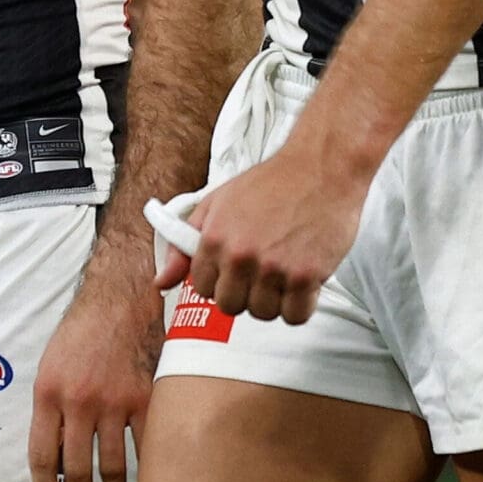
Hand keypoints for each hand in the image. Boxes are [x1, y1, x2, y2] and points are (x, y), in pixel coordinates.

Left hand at [28, 241, 159, 481]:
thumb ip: (52, 408)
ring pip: (112, 465)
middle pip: (77, 469)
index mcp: (48, 393)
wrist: (120, 295)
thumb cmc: (82, 329)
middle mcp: (79, 401)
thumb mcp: (51, 365)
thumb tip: (57, 455)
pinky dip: (142, 469)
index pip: (42, 456)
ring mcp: (114, 401)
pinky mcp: (145, 396)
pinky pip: (143, 444)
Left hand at [152, 145, 365, 326]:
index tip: (236, 268)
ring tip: (284, 271)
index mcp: (215, 238)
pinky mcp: (306, 275)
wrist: (321, 165)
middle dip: (245, 293)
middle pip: (230, 307)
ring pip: (263, 314)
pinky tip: (303, 282)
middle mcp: (240, 256)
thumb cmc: (272, 182)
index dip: (220, 280)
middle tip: (262, 270)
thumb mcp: (217, 203)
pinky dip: (301, 305)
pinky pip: (296, 316)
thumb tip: (160, 282)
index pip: (202, 289)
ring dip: (275, 300)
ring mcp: (273, 268)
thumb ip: (185, 246)